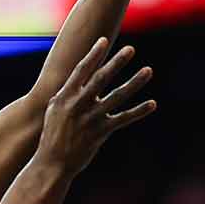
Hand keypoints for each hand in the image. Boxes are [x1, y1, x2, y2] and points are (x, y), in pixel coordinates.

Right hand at [36, 37, 156, 175]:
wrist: (52, 163)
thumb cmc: (53, 136)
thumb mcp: (54, 111)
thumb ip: (68, 94)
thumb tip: (77, 79)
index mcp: (65, 96)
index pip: (81, 70)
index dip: (94, 54)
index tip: (104, 40)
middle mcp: (79, 104)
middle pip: (101, 78)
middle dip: (117, 62)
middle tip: (130, 49)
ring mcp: (91, 118)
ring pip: (117, 96)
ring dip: (134, 82)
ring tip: (148, 70)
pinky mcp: (101, 132)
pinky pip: (123, 118)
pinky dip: (138, 111)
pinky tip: (152, 104)